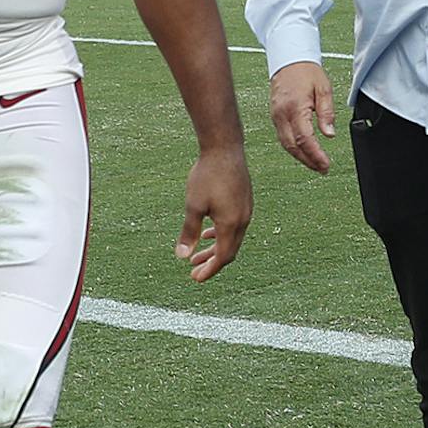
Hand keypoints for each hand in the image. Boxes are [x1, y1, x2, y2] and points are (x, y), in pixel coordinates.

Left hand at [175, 144, 252, 281]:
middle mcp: (242, 220)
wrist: (225, 149)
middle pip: (229, 250)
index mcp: (231, 224)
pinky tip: (208, 232)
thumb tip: (181, 256)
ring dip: (215, 248)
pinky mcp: (244, 201)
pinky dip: (221, 234)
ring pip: (231, 238)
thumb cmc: (208, 175)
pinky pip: (234, 226)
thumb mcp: (193, 206)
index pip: (223, 256)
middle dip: (211, 263)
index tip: (195, 278)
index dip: (210, 270)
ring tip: (197, 255)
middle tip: (194, 272)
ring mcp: (245, 210)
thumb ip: (189, 232)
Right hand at [268, 60, 335, 174]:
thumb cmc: (306, 72)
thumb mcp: (324, 89)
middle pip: (293, 146)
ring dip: (301, 157)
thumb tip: (329, 134)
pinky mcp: (275, 116)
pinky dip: (294, 148)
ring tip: (316, 165)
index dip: (315, 155)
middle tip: (323, 169)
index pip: (304, 139)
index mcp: (295, 108)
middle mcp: (282, 114)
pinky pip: (283, 137)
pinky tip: (304, 152)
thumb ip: (326, 112)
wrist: (288, 60)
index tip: (325, 164)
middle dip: (308, 161)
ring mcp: (276, 116)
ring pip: (286, 144)